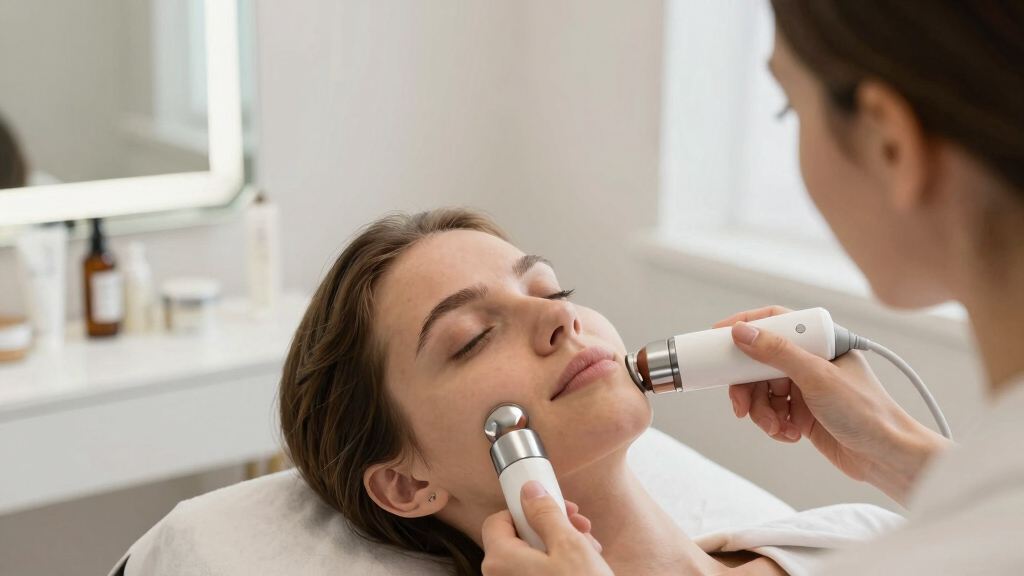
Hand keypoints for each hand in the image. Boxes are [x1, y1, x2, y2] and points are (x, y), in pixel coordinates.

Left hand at [481, 482, 612, 575]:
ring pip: (532, 556)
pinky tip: (586, 563)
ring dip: (561, 544)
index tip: (550, 506)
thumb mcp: (568, 544)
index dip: (523, 509)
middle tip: (579, 523)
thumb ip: (545, 513)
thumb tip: (529, 491)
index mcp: (500, 560)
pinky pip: (538, 573)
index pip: (497, 520)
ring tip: (590, 546)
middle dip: (551, 525)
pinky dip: (559, 564)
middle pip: (518, 537)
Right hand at [715, 306, 950, 504]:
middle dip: (747, 386)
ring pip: (762, 391)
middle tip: (740, 404)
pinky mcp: (803, 413)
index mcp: (820, 342)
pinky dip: (774, 424)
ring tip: (776, 427)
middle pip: (760, 362)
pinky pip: (772, 412)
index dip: (745, 327)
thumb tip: (743, 333)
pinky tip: (790, 434)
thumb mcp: (817, 378)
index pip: (775, 322)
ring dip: (762, 411)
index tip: (718, 337)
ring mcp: (806, 388)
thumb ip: (778, 353)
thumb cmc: (868, 413)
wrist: (886, 457)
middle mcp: (811, 361)